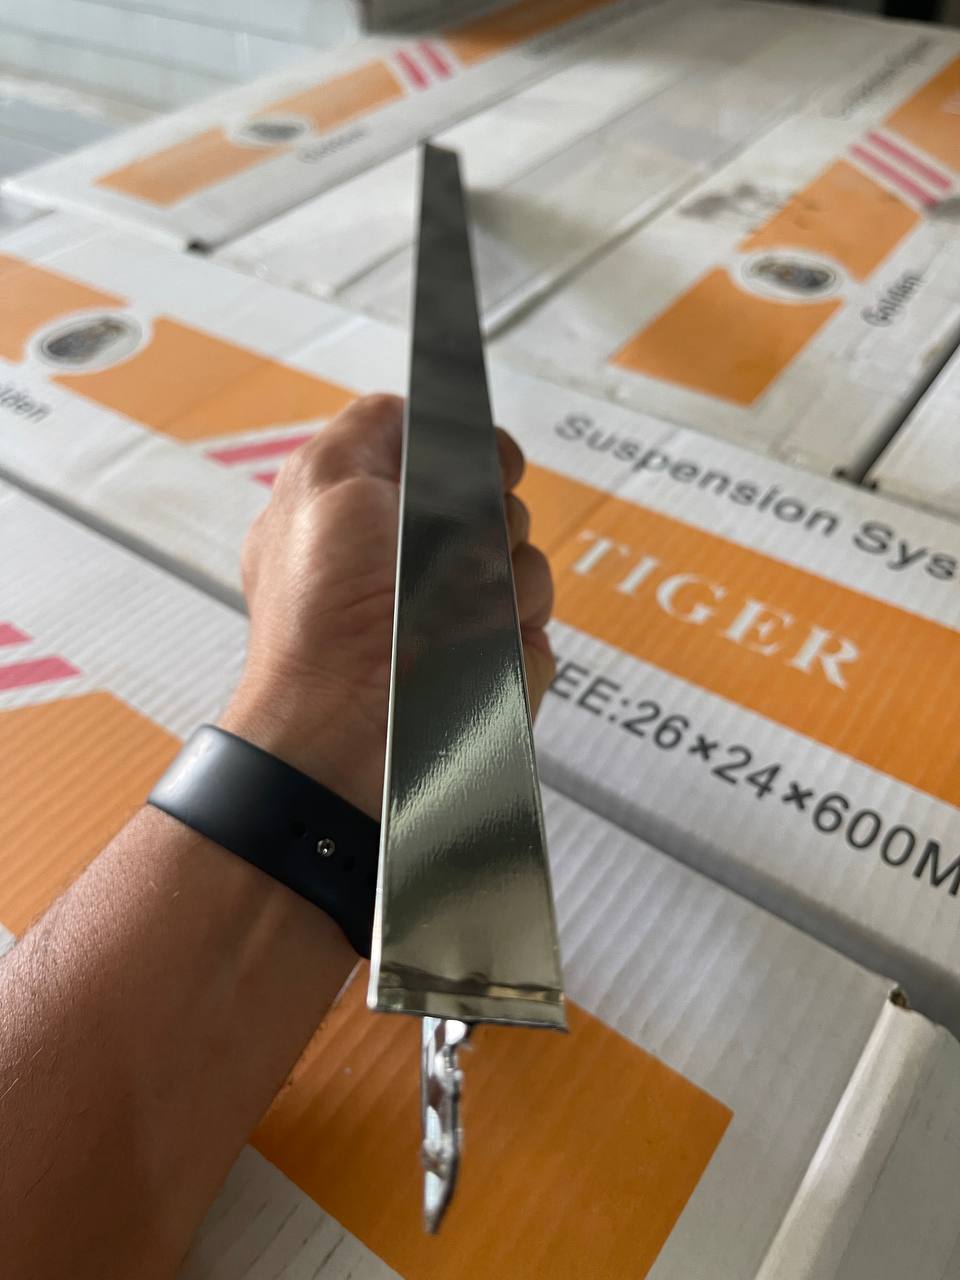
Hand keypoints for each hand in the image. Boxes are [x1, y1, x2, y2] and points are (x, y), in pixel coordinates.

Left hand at [221, 394, 555, 817]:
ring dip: (490, 559)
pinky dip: (510, 607)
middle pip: (490, 480)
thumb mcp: (324, 481)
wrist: (353, 721)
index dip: (460, 440)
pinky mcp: (503, 637)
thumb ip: (373, 427)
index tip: (465, 452)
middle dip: (475, 501)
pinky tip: (470, 632)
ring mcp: (464, 593)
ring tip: (443, 600)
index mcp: (368, 505)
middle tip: (434, 542)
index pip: (438, 441)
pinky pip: (536, 594)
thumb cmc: (323, 611)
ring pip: (520, 534)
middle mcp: (417, 545)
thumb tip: (424, 410)